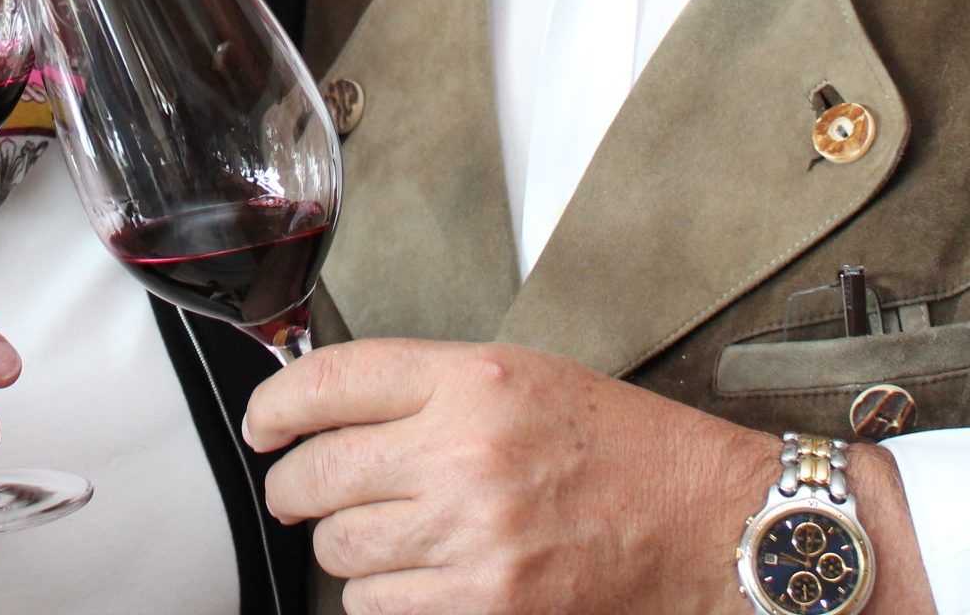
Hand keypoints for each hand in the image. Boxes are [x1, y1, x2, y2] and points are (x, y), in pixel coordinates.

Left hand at [245, 338, 788, 614]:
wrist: (706, 521)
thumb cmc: (622, 448)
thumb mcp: (523, 377)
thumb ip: (426, 388)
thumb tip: (328, 411)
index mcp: (474, 380)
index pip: (329, 381)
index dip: (275, 406)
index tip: (263, 423)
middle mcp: (466, 452)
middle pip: (317, 473)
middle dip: (293, 488)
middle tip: (300, 491)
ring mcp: (473, 536)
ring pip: (340, 549)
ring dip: (344, 546)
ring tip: (380, 535)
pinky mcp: (485, 604)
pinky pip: (378, 607)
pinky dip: (380, 597)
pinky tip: (415, 577)